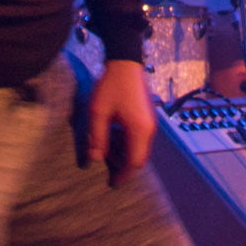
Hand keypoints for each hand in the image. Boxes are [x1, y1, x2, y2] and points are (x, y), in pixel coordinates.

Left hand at [85, 59, 156, 183]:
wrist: (126, 60)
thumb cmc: (111, 86)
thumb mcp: (99, 112)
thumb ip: (97, 138)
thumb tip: (95, 159)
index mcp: (139, 130)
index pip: (134, 162)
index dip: (123, 175)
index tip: (112, 184)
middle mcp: (149, 129)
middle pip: (140, 157)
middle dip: (125, 167)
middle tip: (108, 170)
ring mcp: (150, 122)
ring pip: (140, 148)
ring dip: (126, 154)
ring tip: (107, 153)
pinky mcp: (147, 116)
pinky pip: (140, 138)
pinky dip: (129, 144)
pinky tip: (114, 138)